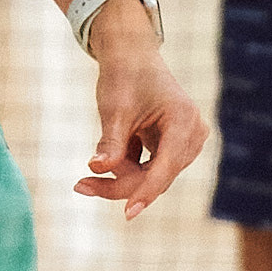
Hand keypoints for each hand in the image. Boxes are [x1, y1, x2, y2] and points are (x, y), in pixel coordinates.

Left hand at [78, 3, 207, 220]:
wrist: (130, 57)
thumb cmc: (124, 76)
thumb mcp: (114, 109)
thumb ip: (110, 142)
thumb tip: (97, 168)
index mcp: (184, 120)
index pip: (165, 166)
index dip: (146, 191)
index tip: (128, 213)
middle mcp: (192, 134)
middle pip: (156, 176)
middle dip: (119, 182)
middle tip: (80, 185)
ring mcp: (185, 143)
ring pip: (150, 177)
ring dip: (121, 174)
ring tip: (94, 162)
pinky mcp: (173, 148)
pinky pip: (148, 170)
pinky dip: (126, 166)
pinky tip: (112, 152)